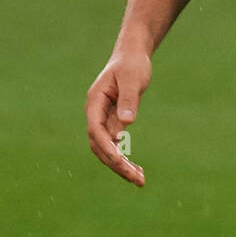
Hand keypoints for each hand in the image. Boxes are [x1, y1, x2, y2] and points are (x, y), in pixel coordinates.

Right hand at [85, 49, 151, 185]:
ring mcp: (102, 120)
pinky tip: (137, 170)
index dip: (106, 146)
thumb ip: (128, 99)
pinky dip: (124, 158)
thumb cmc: (132, 64)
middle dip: (116, 163)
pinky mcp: (112, 123)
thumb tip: (126, 124)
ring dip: (120, 165)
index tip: (120, 160)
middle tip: (137, 179)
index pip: (95, 130)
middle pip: (99, 145)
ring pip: (106, 149)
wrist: (132, 56)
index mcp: (95, 101)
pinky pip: (114, 145)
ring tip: (140, 180)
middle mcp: (95, 113)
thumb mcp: (133, 79)